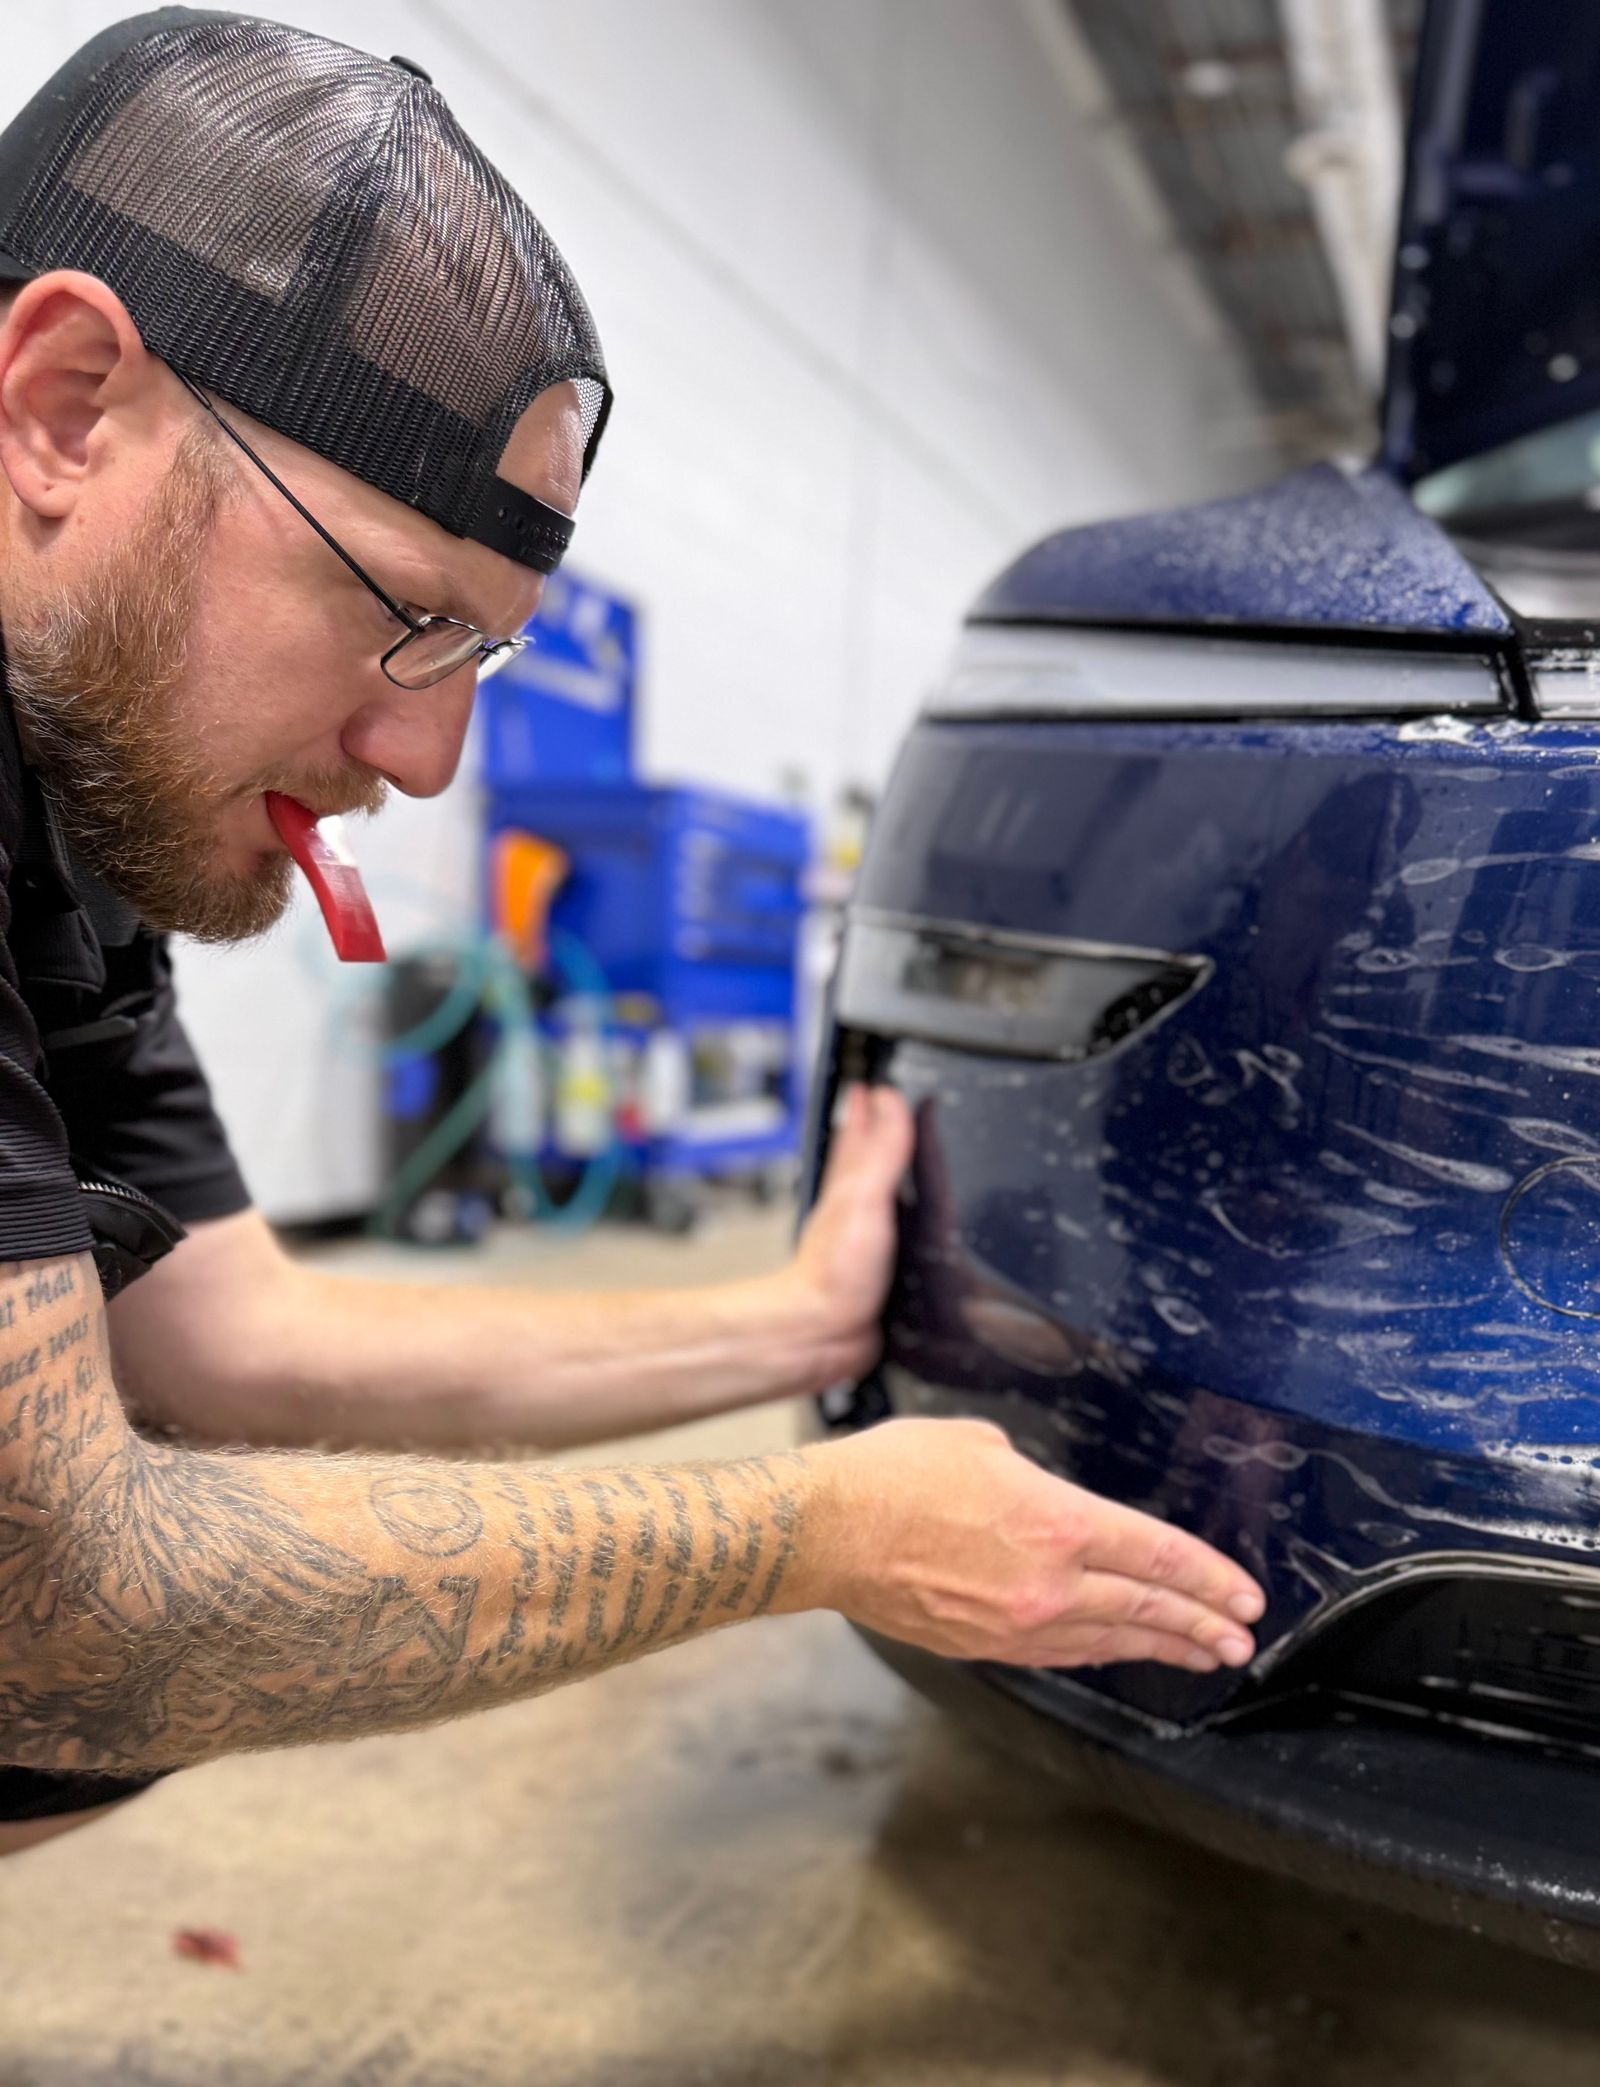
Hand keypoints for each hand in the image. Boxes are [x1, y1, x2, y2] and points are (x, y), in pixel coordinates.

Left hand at [777, 1084, 915, 1387]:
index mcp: (851, 1188)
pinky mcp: (877, 1278)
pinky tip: (904, 1232)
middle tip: (878, 1109)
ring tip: (893, 1159)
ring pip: (875, 1201)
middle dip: (872, 1135)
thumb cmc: (833, 1276)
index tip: (874, 1085)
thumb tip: (889, 1102)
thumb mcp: (865, 1202)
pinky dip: (899, 1227)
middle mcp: (853, 1213)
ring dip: (885, 1178)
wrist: (819, 1337)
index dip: (869, 1109)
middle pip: (863, 1163)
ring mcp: (862, 1245)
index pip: (860, 1136)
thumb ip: (882, 1153)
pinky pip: (892, 1241)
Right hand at [798, 1417, 1264, 1673]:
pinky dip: (1101, 1651)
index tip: (1245, 1595)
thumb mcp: (982, 1446)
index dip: (1211, 1578)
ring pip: (1110, 1640)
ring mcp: (1016, 1624)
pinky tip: (1119, 1651)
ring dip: (1161, 1646)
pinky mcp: (983, 1644)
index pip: (1160, 1556)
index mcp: (1059, 1523)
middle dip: (1203, 1623)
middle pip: (1147, 1608)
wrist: (825, 1531)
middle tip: (1240, 1637)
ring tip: (1202, 1655)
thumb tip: (1041, 1495)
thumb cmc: (893, 1475)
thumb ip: (1031, 1478)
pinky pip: (1060, 1653)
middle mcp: (1050, 1584)